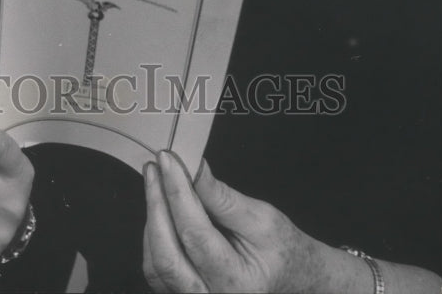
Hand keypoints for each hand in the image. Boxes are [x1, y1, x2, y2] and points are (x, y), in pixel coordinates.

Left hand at [143, 153, 320, 292]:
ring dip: (153, 218)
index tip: (168, 159)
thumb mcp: (261, 219)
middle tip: (155, 168)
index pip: (195, 234)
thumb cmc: (281, 250)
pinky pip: (156, 267)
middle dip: (156, 204)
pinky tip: (163, 210)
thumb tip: (193, 169)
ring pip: (155, 263)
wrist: (289, 276)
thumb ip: (223, 198)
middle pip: (166, 254)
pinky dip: (154, 235)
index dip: (177, 191)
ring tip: (158, 184)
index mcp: (237, 282)